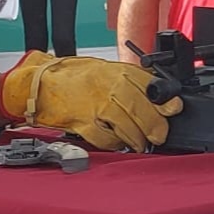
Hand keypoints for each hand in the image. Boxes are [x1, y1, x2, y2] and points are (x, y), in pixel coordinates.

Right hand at [0, 51, 182, 152]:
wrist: (39, 84)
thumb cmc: (71, 77)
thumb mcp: (103, 69)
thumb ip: (128, 81)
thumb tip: (157, 96)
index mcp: (116, 71)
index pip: (150, 86)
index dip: (166, 101)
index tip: (173, 110)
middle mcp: (109, 87)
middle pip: (144, 110)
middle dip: (156, 127)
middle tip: (159, 134)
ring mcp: (97, 106)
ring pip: (130, 128)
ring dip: (138, 139)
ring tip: (140, 143)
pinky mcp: (84, 123)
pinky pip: (108, 139)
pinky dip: (116, 144)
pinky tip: (118, 143)